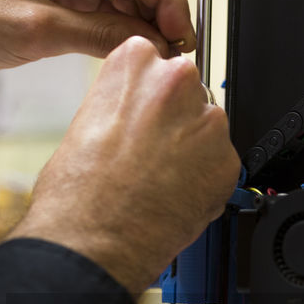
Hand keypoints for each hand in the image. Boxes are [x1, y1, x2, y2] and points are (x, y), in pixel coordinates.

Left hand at [0, 0, 195, 96]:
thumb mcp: (36, 29)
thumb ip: (97, 36)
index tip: (180, 31)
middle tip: (180, 49)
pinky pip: (110, 12)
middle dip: (160, 11)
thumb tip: (150, 46)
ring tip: (163, 56)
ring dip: (146, 24)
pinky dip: (126, 32)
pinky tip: (139, 53)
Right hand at [7, 37, 239, 294]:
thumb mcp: (86, 123)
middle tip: (151, 153)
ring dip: (192, 151)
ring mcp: (206, 121)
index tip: (143, 117)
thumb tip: (135, 117)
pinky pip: (221, 165)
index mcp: (135, 63)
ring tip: (162, 181)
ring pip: (207, 129)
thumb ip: (121, 106)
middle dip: (175, 120)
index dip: (150, 97)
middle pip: (188, 92)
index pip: (157, 62)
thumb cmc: (77, 192)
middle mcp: (176, 82)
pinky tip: (177, 197)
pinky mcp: (227, 161)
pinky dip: (206, 181)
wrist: (92, 241)